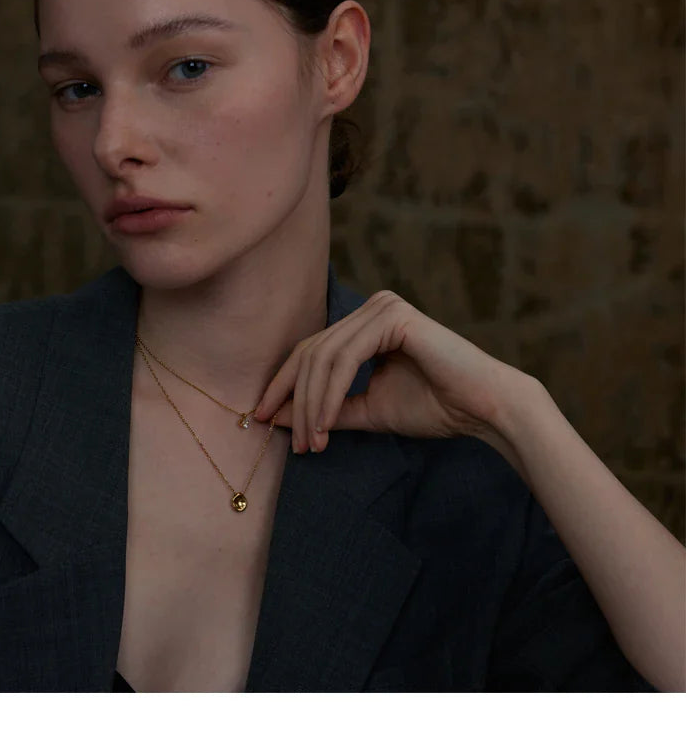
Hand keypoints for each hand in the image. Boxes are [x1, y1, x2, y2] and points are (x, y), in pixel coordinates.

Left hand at [253, 290, 526, 453]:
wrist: (485, 408)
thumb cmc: (435, 407)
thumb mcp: (368, 410)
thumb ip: (326, 410)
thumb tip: (275, 417)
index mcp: (365, 323)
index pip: (311, 352)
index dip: (284, 387)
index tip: (264, 420)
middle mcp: (372, 308)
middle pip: (311, 354)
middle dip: (293, 400)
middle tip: (290, 442)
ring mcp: (382, 307)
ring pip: (323, 359)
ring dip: (310, 405)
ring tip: (309, 442)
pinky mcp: (393, 317)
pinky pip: (344, 360)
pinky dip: (328, 396)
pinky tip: (323, 425)